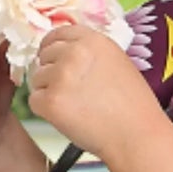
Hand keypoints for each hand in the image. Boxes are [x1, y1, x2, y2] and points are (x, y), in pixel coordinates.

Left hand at [27, 23, 163, 161]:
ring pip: (37, 78)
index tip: (54, 60)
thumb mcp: (116, 62)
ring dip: (49, 92)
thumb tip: (62, 52)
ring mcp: (60, 76)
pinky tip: (67, 117)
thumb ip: (89, 52)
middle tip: (71, 92)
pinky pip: (34, 100)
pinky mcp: (51, 100)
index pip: (57, 34)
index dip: (52, 48)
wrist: (138, 137)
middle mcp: (73, 52)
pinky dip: (46, 111)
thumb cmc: (133, 106)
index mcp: (91, 40)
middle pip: (44, 56)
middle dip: (52, 72)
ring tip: (76, 107)